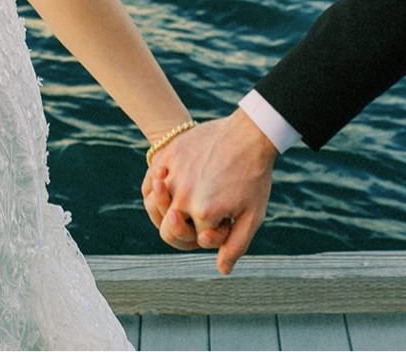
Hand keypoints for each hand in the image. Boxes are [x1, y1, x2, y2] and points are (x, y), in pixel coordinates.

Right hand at [141, 110, 277, 274]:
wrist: (249, 134)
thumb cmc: (254, 177)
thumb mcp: (252, 215)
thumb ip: (235, 246)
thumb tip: (222, 270)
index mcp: (204, 214)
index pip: (195, 239)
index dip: (212, 233)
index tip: (226, 219)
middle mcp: (183, 196)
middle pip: (169, 228)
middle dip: (184, 226)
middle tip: (202, 210)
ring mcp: (173, 174)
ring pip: (155, 205)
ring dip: (167, 207)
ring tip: (183, 198)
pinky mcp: (167, 155)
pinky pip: (151, 180)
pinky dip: (157, 185)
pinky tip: (170, 181)